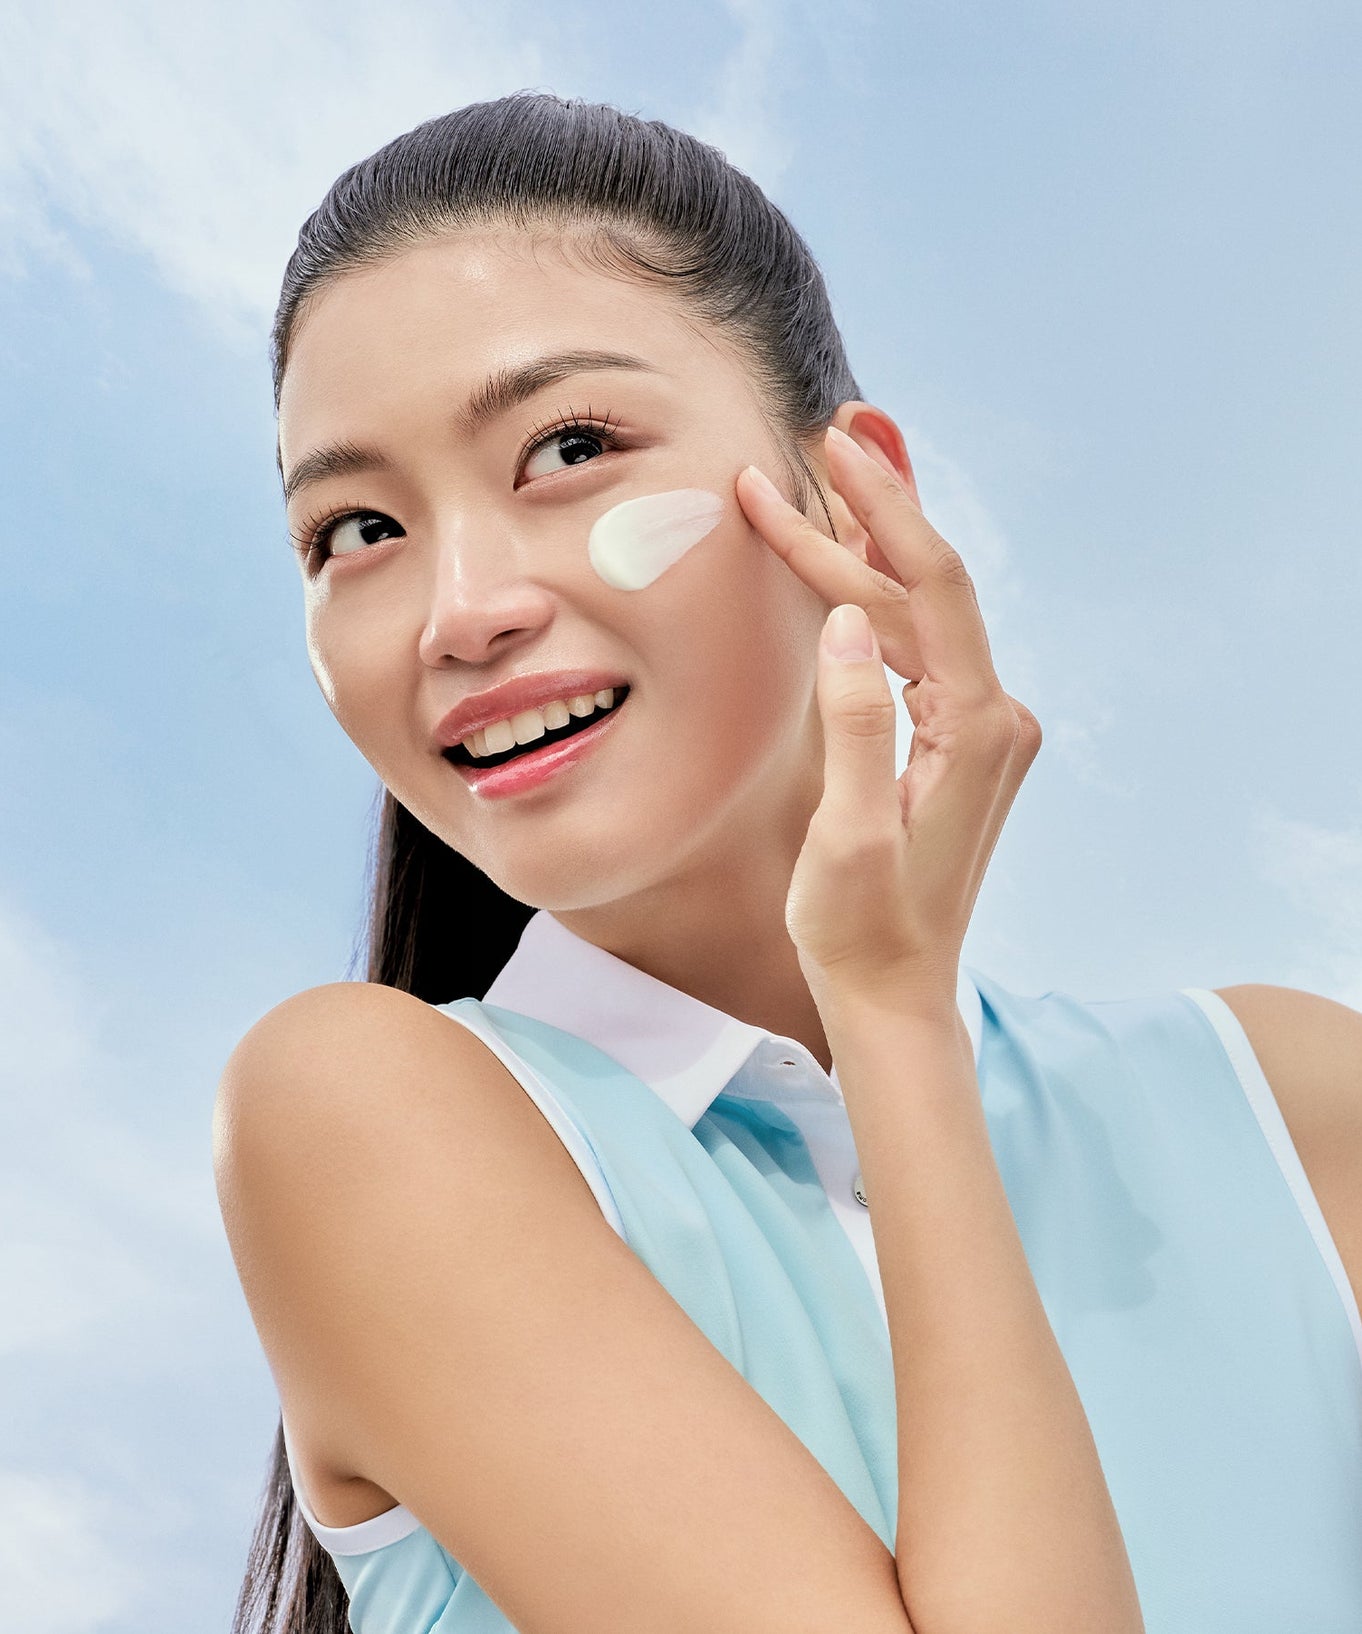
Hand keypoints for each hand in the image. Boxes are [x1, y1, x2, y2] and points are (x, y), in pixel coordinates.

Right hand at [735, 427, 1041, 1017]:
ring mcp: (982, 730)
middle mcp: (996, 718)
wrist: (894, 991)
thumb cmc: (864, 927)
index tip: (830, 452)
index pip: (930, 590)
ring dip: (861, 558)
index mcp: (978, 729)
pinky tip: (843, 568)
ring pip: (917, 619)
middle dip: (861, 521)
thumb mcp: (852, 834)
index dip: (881, 512)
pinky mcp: (958, 743)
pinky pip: (915, 652)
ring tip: (811, 491)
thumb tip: (847, 623)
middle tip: (807, 450)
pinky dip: (873, 605)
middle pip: (924, 593)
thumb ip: (857, 725)